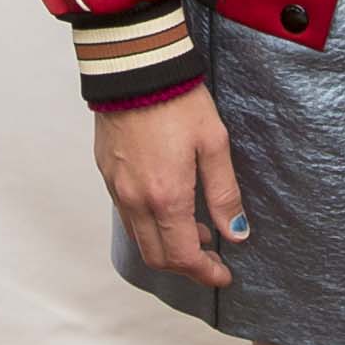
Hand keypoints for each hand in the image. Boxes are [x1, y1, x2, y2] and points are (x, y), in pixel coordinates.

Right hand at [95, 86, 247, 289]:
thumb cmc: (178, 101)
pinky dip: (149, 226)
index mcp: (166, 197)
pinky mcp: (107, 174)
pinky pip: (127, 216)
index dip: (205, 273)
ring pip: (139, 239)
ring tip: (198, 234)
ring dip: (167, 247)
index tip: (223, 274)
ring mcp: (117, 189)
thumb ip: (224, 193)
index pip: (183, 256)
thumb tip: (237, 232)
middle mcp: (135, 200)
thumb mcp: (214, 145)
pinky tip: (170, 210)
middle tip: (212, 261)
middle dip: (187, 267)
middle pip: (157, 256)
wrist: (135, 69)